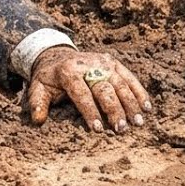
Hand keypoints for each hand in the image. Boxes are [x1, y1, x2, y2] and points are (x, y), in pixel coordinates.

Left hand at [25, 46, 151, 132]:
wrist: (57, 55)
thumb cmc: (49, 78)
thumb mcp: (38, 88)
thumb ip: (37, 103)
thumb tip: (38, 121)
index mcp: (68, 72)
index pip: (81, 93)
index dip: (90, 111)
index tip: (98, 129)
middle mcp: (87, 64)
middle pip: (104, 88)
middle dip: (113, 110)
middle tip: (121, 129)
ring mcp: (102, 62)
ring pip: (120, 83)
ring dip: (131, 104)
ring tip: (137, 123)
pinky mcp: (113, 62)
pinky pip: (129, 77)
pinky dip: (139, 92)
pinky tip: (147, 108)